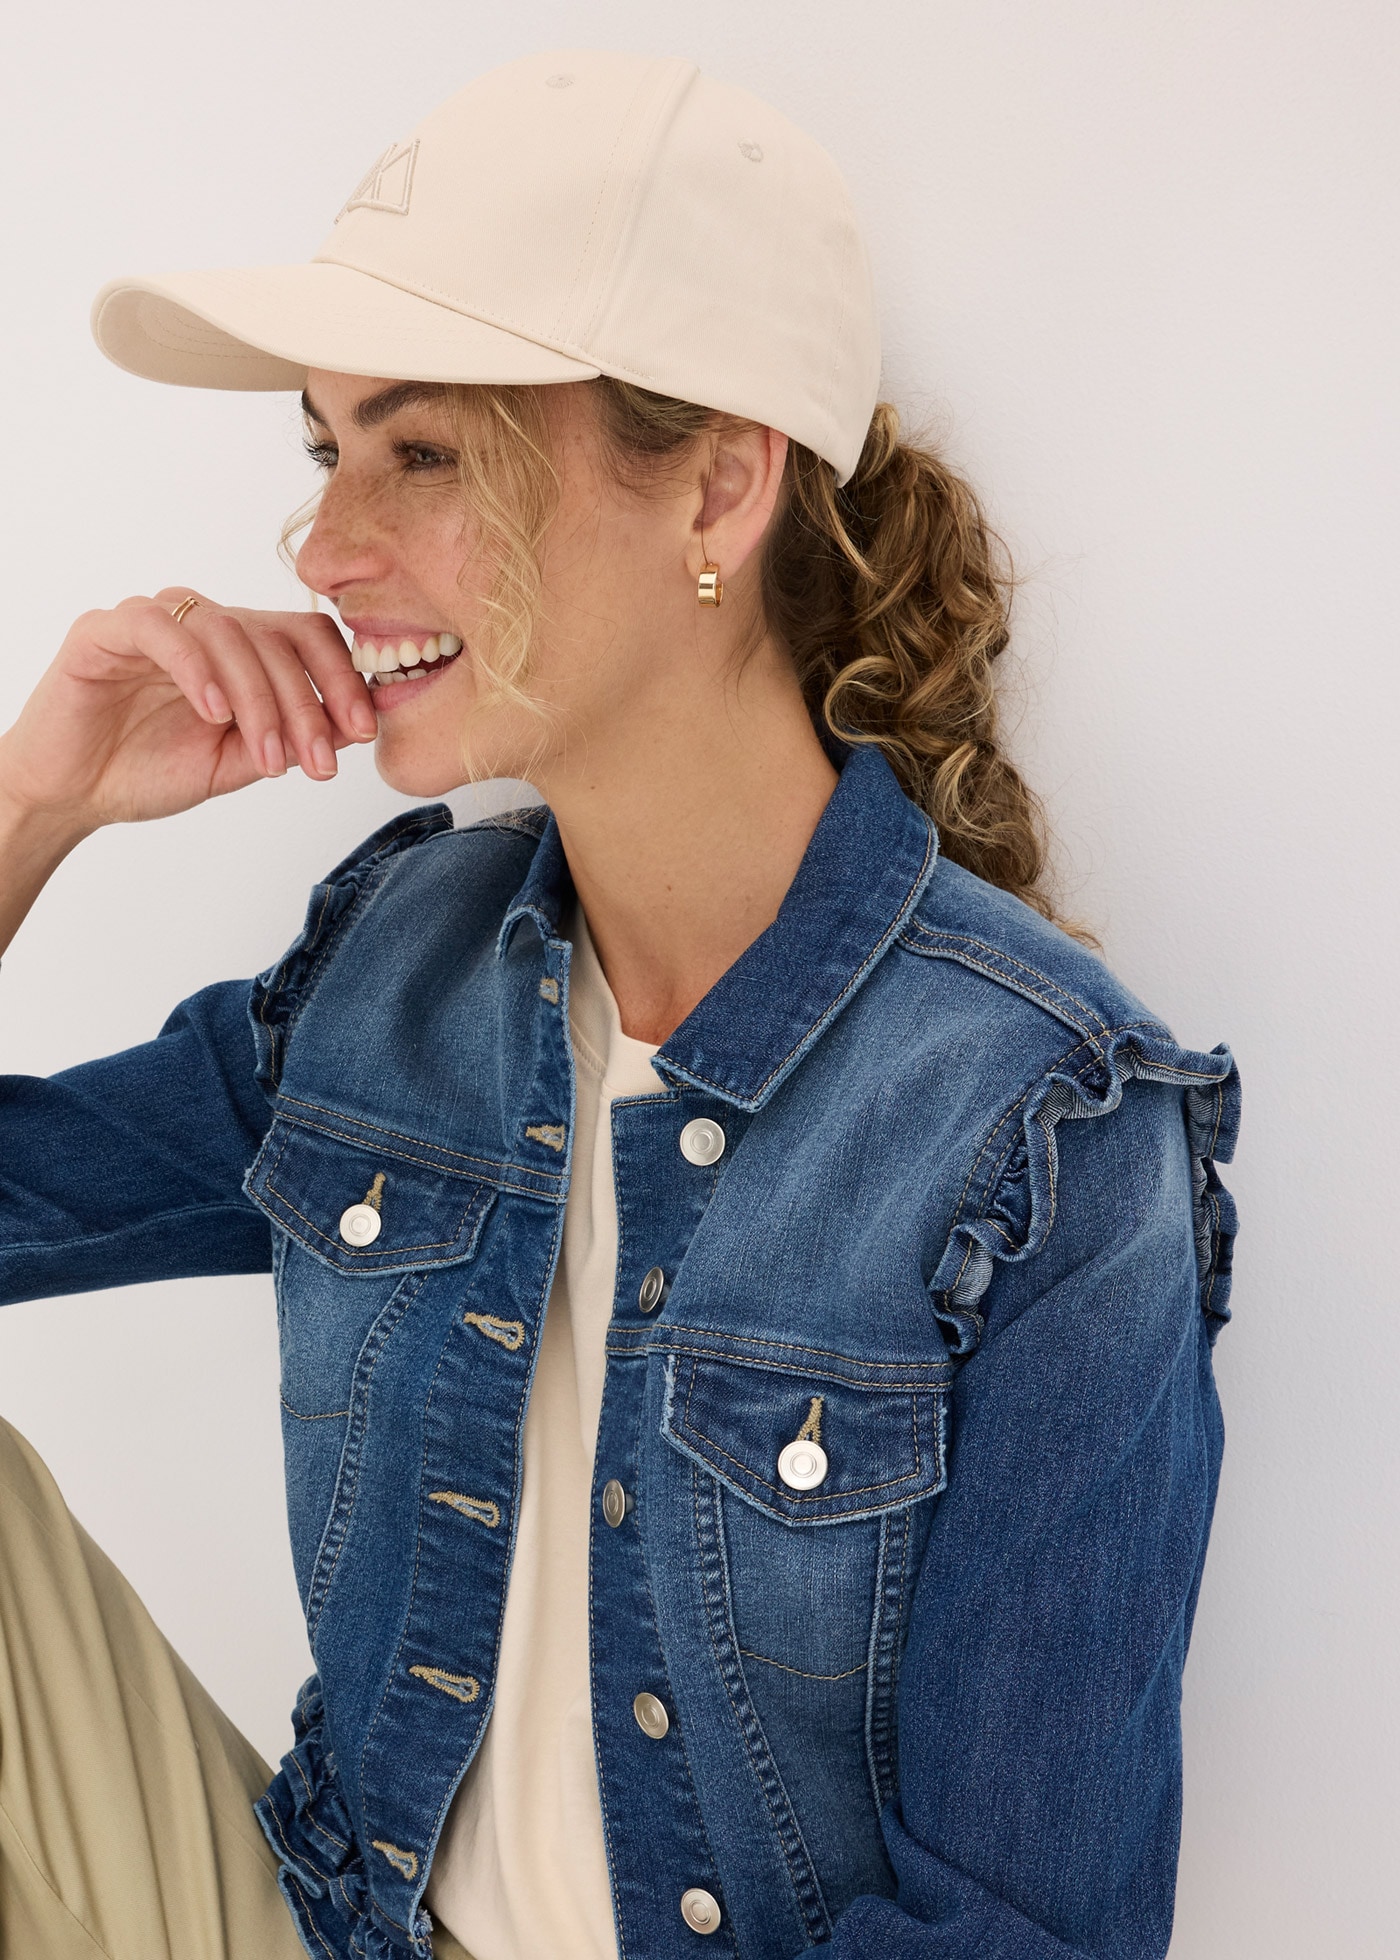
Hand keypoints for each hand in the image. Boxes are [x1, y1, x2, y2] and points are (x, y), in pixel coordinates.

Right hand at [0, 589, 377, 837]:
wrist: (72, 793)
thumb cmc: (148, 770)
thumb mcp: (236, 763)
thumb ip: (290, 738)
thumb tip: (357, 725)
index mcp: (240, 648)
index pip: (307, 637)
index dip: (342, 679)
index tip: (363, 734)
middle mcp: (203, 624)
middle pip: (277, 637)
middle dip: (307, 705)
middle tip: (318, 762)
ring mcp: (156, 622)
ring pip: (228, 631)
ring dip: (260, 699)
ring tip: (268, 757)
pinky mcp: (105, 631)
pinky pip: (161, 630)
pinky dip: (197, 669)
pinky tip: (215, 715)